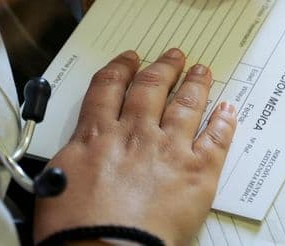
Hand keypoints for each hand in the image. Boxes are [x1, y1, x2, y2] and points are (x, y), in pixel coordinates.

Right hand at [33, 49, 236, 245]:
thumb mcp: (57, 180)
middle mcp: (135, 134)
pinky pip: (216, 138)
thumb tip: (79, 150)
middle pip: (151, 87)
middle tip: (173, 55)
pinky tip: (227, 110)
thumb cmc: (75, 229)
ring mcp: (169, 150)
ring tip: (201, 71)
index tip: (129, 59)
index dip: (121, 68)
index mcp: (96, 135)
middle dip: (163, 67)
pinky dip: (223, 120)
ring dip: (195, 83)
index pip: (109, 87)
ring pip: (186, 104)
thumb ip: (74, 154)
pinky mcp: (197, 172)